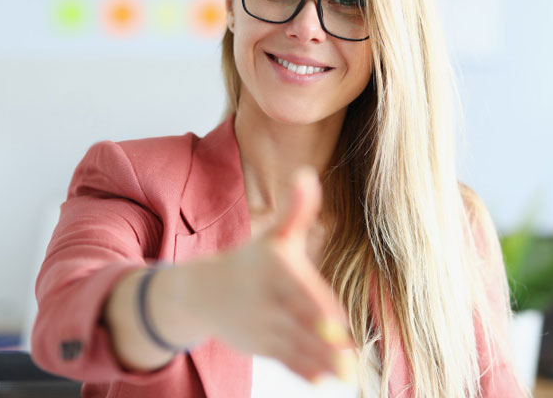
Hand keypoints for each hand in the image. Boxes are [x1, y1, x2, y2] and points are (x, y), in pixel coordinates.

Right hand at [192, 167, 355, 381]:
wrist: (203, 292)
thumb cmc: (250, 260)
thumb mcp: (275, 234)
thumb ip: (296, 209)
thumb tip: (307, 174)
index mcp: (274, 271)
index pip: (299, 291)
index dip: (318, 308)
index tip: (338, 323)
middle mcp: (267, 300)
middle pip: (300, 323)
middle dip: (324, 342)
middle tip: (350, 358)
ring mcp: (262, 326)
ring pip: (295, 345)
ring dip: (321, 361)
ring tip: (346, 374)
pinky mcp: (260, 346)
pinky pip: (282, 359)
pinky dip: (301, 370)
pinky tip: (322, 381)